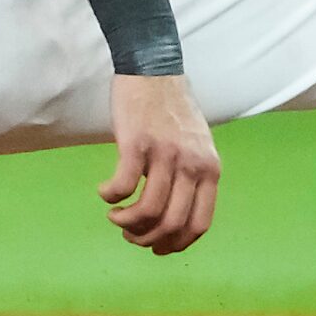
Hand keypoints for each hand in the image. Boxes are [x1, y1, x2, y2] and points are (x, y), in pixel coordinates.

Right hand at [99, 75, 220, 253]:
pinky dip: (112, 197)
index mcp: (210, 169)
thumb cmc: (171, 107)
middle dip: (147, 239)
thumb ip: (193, 175)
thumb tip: (174, 215)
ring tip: (115, 216)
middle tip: (130, 234)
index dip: (176, 244)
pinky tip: (105, 193)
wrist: (152, 68)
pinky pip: (124, 185)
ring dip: (127, 222)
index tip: (157, 248)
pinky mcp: (137, 143)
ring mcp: (165, 154)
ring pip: (148, 211)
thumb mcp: (198, 145)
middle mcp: (192, 165)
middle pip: (172, 223)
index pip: (199, 224)